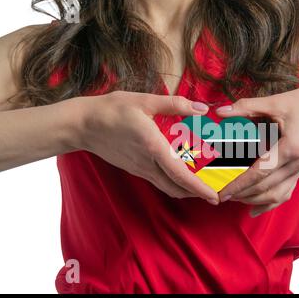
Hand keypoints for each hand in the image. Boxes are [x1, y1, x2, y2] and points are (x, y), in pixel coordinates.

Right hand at [74, 91, 218, 203]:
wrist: (83, 125)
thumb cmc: (112, 110)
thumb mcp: (144, 101)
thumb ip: (175, 104)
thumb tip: (201, 108)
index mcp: (153, 147)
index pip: (180, 175)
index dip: (199, 188)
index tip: (214, 196)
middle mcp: (148, 164)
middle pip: (176, 188)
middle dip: (197, 194)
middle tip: (215, 193)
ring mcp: (140, 169)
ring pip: (167, 187)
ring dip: (185, 190)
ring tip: (202, 187)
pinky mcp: (135, 169)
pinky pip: (158, 181)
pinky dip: (173, 184)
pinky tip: (181, 175)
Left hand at [216, 84, 298, 215]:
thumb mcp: (277, 102)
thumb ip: (247, 107)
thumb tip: (220, 111)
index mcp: (289, 148)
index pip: (259, 173)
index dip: (239, 184)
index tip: (222, 192)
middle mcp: (296, 164)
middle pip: (265, 188)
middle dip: (241, 194)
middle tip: (220, 195)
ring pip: (275, 195)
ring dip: (253, 199)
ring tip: (233, 198)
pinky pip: (285, 193)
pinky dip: (269, 203)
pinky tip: (254, 210)